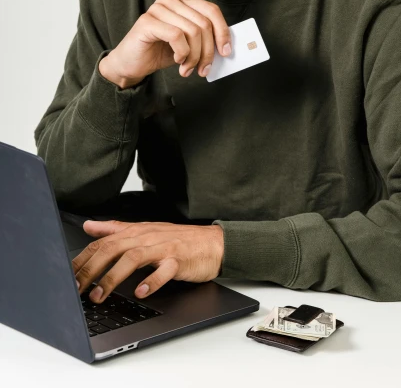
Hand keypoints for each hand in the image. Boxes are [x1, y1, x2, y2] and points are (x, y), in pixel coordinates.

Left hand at [73, 220, 224, 302]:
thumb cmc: (178, 240)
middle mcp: (147, 237)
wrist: (212, 244)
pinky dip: (151, 281)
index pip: (103, 242)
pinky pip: (164, 270)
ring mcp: (163, 248)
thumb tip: (89, 226)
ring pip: (134, 258)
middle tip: (75, 289)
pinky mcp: (179, 261)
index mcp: (136, 232)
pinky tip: (140, 292)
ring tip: (99, 296)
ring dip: (113, 277)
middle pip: (113, 248)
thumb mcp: (144, 231)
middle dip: (91, 269)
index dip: (82, 259)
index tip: (65, 276)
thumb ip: (115, 229)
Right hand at [99, 0, 231, 87]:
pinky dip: (182, 53)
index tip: (226, 52)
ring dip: (194, 56)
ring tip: (187, 68)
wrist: (131, 65)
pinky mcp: (147, 22)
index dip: (222, 31)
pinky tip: (176, 61)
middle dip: (208, 51)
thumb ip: (205, 39)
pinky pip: (177, 36)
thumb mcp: (189, 45)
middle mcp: (170, 1)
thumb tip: (227, 46)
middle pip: (204, 23)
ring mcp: (157, 9)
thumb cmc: (160, 53)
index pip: (211, 10)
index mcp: (183, 2)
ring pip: (192, 31)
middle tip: (203, 69)